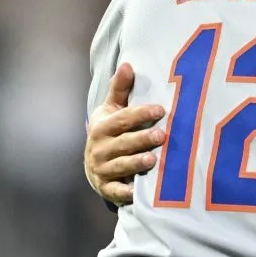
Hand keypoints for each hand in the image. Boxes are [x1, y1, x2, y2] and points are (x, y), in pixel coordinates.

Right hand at [85, 63, 166, 205]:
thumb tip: (128, 64)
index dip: (140, 114)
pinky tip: (139, 191)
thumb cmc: (110, 131)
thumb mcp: (112, 109)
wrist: (93, 162)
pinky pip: (116, 191)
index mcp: (102, 127)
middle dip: (142, 139)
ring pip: (120, 166)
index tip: (161, 109)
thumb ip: (121, 89)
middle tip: (162, 135)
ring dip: (136, 163)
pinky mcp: (106, 188)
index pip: (122, 119)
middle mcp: (100, 148)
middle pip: (123, 143)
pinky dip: (126, 192)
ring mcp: (102, 169)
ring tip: (153, 160)